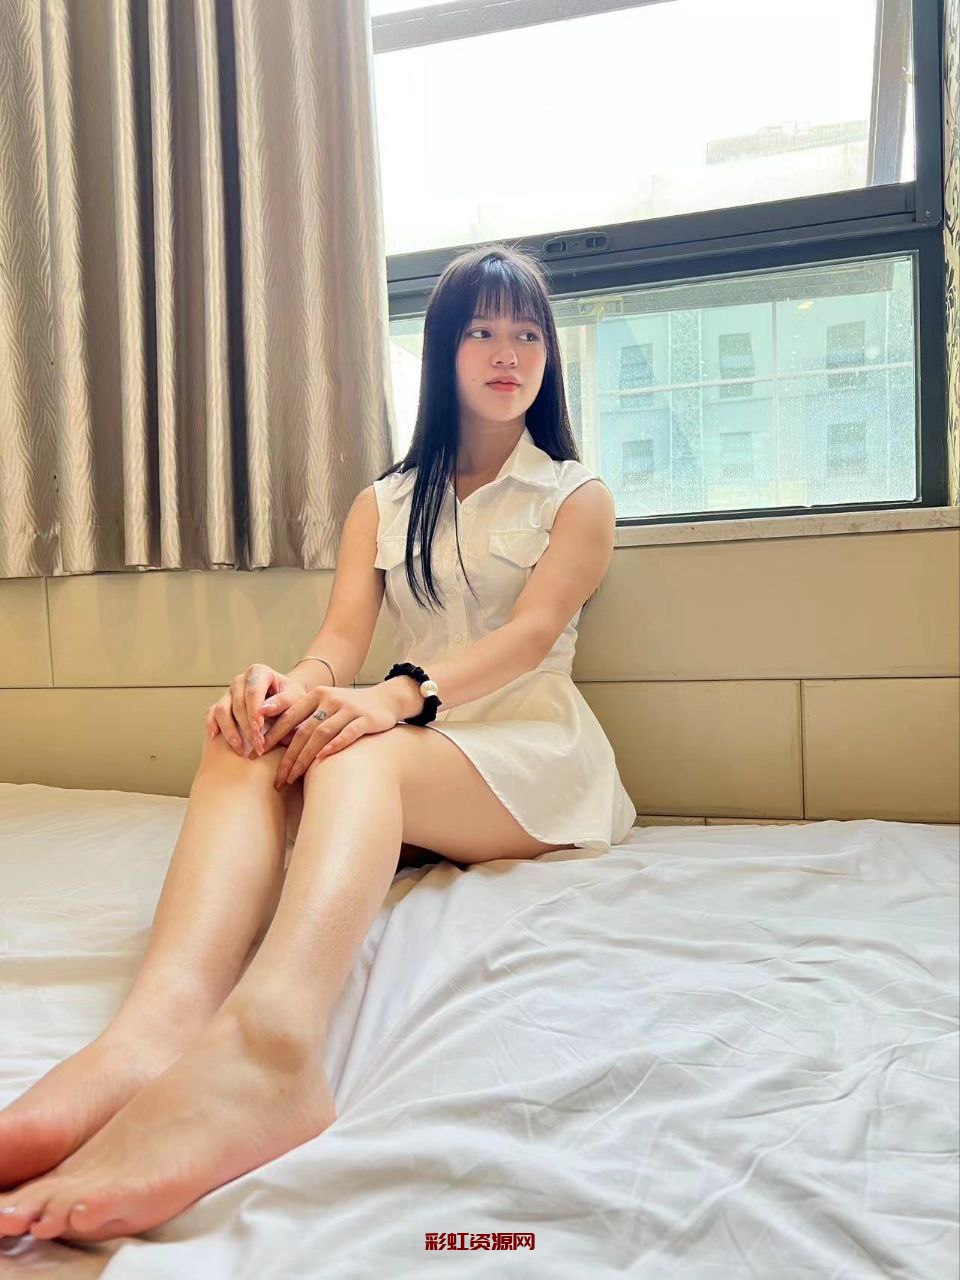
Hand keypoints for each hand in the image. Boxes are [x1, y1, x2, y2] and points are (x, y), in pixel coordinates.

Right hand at [205, 665, 306, 756]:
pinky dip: (212, 724)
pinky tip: (215, 737)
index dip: (254, 712)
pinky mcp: (222, 703)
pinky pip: (212, 713)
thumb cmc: (292, 698)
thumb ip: (283, 702)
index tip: (259, 730)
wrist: (285, 700)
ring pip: (222, 710)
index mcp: (259, 672)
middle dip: (246, 728)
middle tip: (257, 746)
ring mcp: (229, 692)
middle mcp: (240, 680)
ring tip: (241, 749)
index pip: (252, 692)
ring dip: (230, 731)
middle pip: (238, 704)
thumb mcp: (295, 698)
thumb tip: (263, 711)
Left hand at [266, 684, 401, 787]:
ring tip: (293, 777)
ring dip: (305, 757)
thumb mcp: (326, 705)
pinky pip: (348, 733)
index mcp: (316, 695)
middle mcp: (330, 699)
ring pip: (321, 734)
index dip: (273, 735)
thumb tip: (277, 743)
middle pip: (303, 730)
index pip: (289, 716)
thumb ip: (306, 719)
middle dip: (288, 756)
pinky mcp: (366, 718)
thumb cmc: (350, 708)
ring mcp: (349, 708)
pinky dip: (334, 746)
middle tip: (277, 778)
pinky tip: (322, 759)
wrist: (386, 699)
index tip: (258, 753)